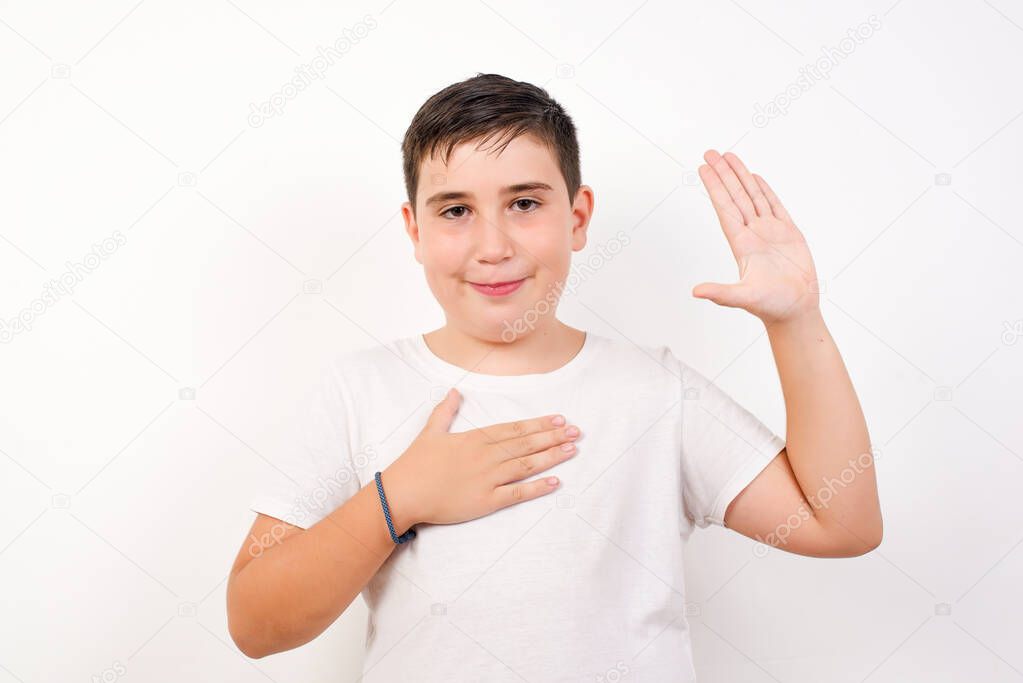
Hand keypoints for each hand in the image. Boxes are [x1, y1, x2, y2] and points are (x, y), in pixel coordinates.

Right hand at [381, 389, 580, 531]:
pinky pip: (517, 493)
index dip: (539, 424)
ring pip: (527, 465)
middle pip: (526, 444)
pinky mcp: (486, 501)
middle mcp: (486, 456)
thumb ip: (445, 411)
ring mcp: (488, 479)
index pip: (514, 428)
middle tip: (576, 432)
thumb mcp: (430, 431)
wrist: (403, 494)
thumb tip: (453, 391)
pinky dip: (538, 488)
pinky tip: (556, 482)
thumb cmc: (415, 464)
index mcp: (475, 439)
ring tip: (572, 450)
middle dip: (553, 437)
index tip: (559, 419)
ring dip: (551, 457)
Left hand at [694, 150, 819, 324]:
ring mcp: (770, 232)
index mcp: (742, 243)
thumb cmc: (772, 306)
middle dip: (723, 174)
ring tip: (730, 156)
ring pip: (753, 197)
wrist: (795, 310)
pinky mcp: (788, 234)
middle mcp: (753, 234)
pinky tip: (755, 178)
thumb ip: (721, 293)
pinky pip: (774, 206)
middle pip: (735, 197)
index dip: (715, 187)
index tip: (704, 168)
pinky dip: (764, 191)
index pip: (724, 208)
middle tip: (710, 152)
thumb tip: (696, 292)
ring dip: (741, 177)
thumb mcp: (744, 297)